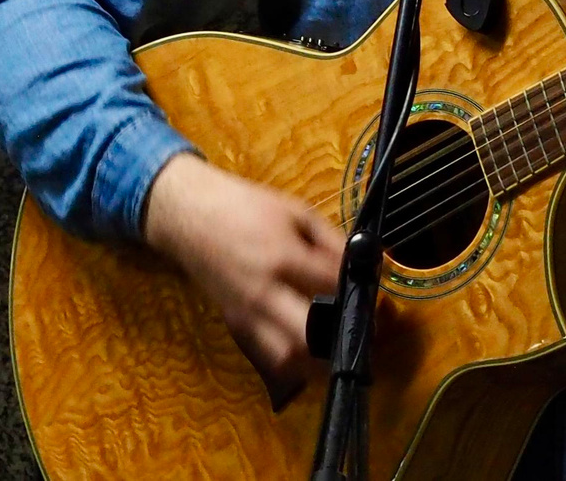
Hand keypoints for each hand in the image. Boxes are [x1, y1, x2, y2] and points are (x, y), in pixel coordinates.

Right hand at [141, 152, 344, 403]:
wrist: (188, 217)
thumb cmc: (246, 207)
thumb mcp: (295, 210)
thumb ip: (331, 240)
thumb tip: (361, 265)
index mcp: (282, 257)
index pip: (333, 286)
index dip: (361, 293)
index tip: (377, 297)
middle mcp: (264, 293)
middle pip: (309, 336)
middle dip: (341, 339)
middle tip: (362, 332)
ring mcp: (247, 313)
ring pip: (287, 357)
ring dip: (316, 357)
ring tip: (337, 344)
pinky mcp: (235, 324)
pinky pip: (269, 353)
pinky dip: (293, 355)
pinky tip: (309, 344)